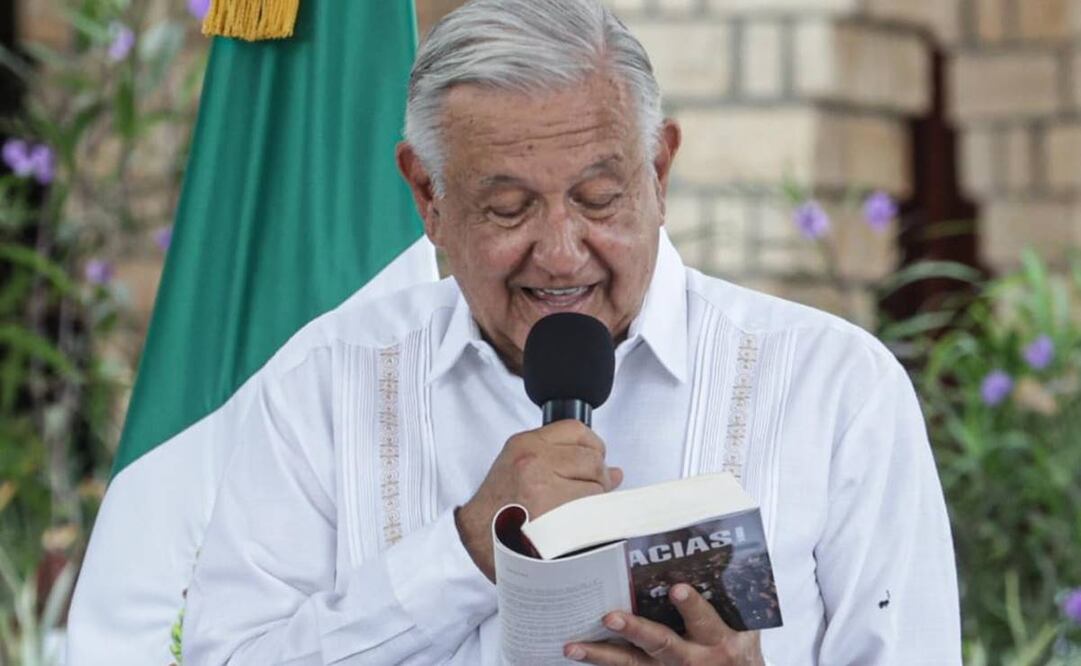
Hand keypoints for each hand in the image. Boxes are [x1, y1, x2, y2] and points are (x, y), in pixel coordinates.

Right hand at [455, 419, 622, 580]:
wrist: (477, 540)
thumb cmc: (499, 507)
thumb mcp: (520, 467)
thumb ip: (562, 461)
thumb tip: (614, 472)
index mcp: (525, 444)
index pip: (576, 430)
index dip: (593, 446)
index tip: (596, 461)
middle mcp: (534, 461)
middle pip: (592, 460)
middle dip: (597, 479)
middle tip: (587, 496)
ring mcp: (544, 489)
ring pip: (596, 488)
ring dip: (595, 502)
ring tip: (576, 514)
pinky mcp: (553, 517)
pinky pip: (591, 514)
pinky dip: (591, 522)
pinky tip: (575, 527)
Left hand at [564, 584, 764, 665]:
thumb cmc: (739, 647)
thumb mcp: (744, 624)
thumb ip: (726, 596)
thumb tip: (709, 551)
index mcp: (719, 640)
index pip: (705, 620)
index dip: (692, 606)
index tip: (677, 589)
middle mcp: (693, 659)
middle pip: (662, 645)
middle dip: (636, 631)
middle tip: (611, 616)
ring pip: (633, 664)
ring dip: (602, 655)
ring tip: (574, 645)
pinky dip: (600, 661)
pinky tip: (576, 651)